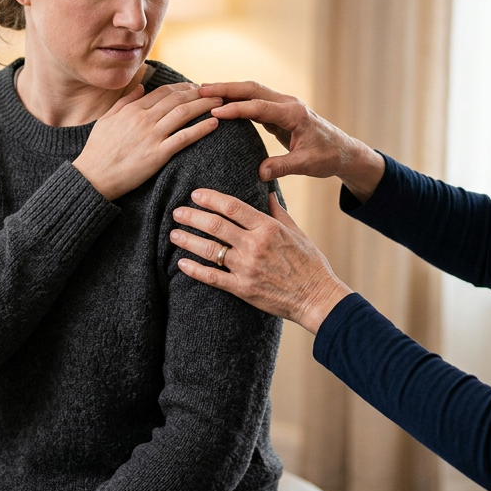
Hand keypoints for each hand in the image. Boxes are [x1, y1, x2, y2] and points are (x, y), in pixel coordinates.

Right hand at [73, 83, 221, 200]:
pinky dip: (200, 129)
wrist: (93, 177)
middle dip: (198, 93)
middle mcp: (143, 119)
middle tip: (214, 92)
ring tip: (220, 103)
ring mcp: (151, 136)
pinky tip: (214, 124)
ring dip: (204, 105)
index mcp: (132, 109)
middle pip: (177, 99)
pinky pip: (184, 138)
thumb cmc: (97, 150)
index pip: (163, 92)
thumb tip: (140, 86)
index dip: (182, 88)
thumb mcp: (106, 119)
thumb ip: (124, 101)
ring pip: (183, 114)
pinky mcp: (157, 155)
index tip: (194, 88)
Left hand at [171, 190, 350, 333]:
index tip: (195, 194)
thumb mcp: (297, 232)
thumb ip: (278, 213)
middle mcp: (255, 245)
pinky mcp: (243, 288)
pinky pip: (213, 277)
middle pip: (216, 225)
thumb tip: (268, 194)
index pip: (232, 207)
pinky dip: (195, 270)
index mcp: (268, 228)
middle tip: (177, 212)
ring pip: (210, 250)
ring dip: (188, 240)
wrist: (316, 297)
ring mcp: (247, 268)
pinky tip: (181, 263)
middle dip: (193, 217)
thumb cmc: (310, 264)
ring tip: (174, 234)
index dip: (211, 198)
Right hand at [198, 81, 384, 200]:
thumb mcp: (307, 164)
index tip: (215, 111)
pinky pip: (254, 101)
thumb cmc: (328, 156)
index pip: (260, 107)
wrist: (343, 151)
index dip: (237, 109)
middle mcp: (287, 104)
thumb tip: (259, 173)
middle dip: (226, 88)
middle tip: (200, 90)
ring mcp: (283, 105)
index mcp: (294, 114)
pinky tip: (220, 103)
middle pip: (252, 89)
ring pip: (252, 91)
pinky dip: (236, 99)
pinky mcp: (278, 112)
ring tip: (203, 92)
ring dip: (228, 90)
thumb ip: (283, 166)